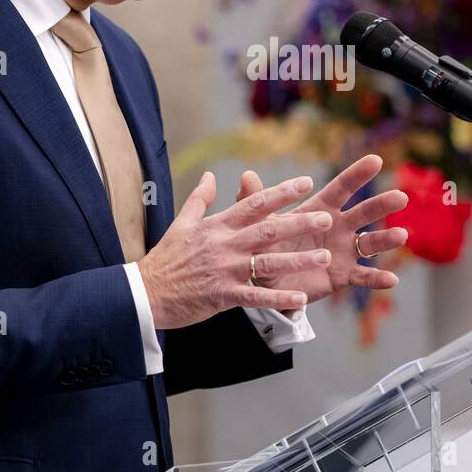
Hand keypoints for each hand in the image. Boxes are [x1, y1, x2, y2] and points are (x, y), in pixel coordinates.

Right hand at [138, 171, 335, 329]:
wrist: (144, 293)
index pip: (254, 203)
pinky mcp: (223, 295)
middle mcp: (224, 244)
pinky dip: (278, 297)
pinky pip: (256, 296)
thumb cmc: (165, 258)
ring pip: (267, 262)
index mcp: (217, 225)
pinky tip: (301, 298)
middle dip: (299, 222)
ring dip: (297, 259)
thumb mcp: (181, 223)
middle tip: (327, 217)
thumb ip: (200, 198)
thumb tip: (211, 174)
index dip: (281, 192)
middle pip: (267, 229)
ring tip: (324, 256)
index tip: (306, 183)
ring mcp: (225, 270)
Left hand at [234, 153, 408, 308]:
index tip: (375, 160)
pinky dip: (377, 278)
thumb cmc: (267, 244)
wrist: (268, 280)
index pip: (341, 188)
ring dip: (386, 239)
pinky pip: (363, 276)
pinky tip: (392, 280)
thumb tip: (246, 175)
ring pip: (369, 243)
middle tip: (400, 197)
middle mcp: (337, 227)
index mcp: (319, 210)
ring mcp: (343, 251)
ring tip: (402, 235)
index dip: (357, 174)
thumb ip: (256, 202)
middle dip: (381, 205)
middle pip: (363, 212)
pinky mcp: (343, 275)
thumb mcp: (262, 224)